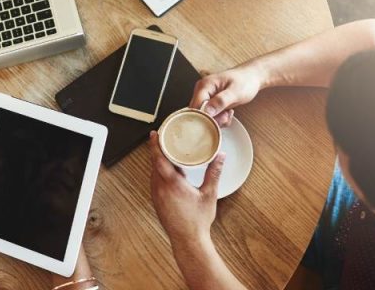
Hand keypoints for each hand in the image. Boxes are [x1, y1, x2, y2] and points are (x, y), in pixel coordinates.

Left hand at [149, 131, 224, 245]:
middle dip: (158, 149)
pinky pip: (155, 180)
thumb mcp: (209, 194)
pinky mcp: (156, 200)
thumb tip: (220, 156)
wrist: (188, 240)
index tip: (154, 133)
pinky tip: (170, 171)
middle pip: (155, 162)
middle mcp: (160, 187)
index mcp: (172, 183)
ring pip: (154, 171)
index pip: (159, 158)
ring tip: (168, 151)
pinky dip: (160, 172)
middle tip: (164, 137)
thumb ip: (214, 172)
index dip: (155, 144)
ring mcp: (156, 194)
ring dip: (159, 161)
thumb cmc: (198, 220)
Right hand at [189, 67, 264, 126]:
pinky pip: (210, 116)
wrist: (251, 77)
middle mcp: (201, 91)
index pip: (196, 106)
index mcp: (204, 85)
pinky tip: (227, 113)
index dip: (206, 116)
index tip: (220, 119)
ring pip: (204, 116)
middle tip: (226, 115)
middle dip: (213, 119)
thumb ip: (221, 101)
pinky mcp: (210, 103)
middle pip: (198, 113)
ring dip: (217, 120)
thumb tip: (207, 111)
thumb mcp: (235, 92)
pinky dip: (219, 119)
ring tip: (228, 113)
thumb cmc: (245, 81)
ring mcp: (205, 97)